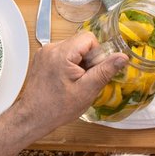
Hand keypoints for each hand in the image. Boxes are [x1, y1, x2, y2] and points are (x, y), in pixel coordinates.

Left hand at [11, 31, 126, 133]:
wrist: (32, 117)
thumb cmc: (57, 108)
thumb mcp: (87, 91)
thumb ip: (105, 71)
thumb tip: (122, 57)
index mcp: (61, 53)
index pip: (88, 38)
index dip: (96, 54)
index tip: (93, 72)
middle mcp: (51, 48)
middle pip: (80, 43)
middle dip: (87, 60)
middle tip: (83, 80)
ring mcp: (45, 52)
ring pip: (72, 49)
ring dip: (78, 63)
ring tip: (73, 83)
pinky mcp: (42, 58)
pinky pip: (63, 54)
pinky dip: (68, 65)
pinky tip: (65, 81)